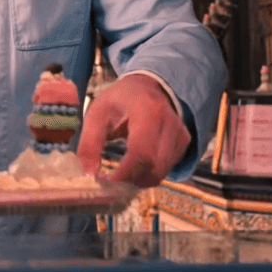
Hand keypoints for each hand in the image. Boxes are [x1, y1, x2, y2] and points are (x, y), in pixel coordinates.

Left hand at [76, 74, 190, 187]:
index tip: (106, 185)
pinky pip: (165, 169)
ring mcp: (180, 135)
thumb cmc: (121, 99)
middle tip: (109, 185)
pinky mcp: (183, 144)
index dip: (125, 175)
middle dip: (129, 182)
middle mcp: (170, 123)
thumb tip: (88, 174)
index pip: (141, 152)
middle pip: (153, 168)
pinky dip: (147, 174)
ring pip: (160, 173)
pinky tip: (134, 166)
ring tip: (120, 174)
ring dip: (138, 180)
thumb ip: (89, 142)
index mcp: (147, 110)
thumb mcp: (97, 112)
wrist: (150, 86)